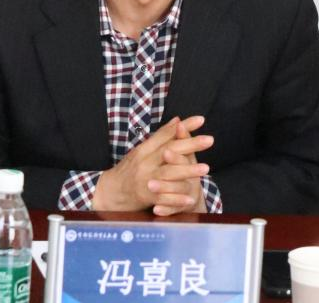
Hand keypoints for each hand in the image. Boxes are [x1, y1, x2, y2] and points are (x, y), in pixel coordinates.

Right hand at [91, 116, 212, 211]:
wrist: (109, 192)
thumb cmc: (129, 169)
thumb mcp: (142, 150)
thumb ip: (160, 137)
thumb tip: (177, 120)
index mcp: (145, 148)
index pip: (166, 134)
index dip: (184, 127)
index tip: (201, 120)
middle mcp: (145, 161)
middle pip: (170, 150)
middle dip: (191, 145)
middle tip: (209, 140)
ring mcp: (145, 178)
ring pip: (168, 173)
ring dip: (187, 171)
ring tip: (205, 168)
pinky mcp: (145, 195)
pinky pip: (163, 197)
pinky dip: (177, 198)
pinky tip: (191, 198)